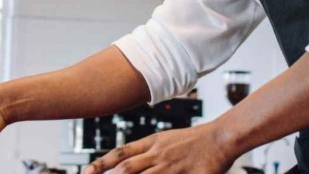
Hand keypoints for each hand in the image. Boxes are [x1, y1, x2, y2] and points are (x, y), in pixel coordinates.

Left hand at [84, 123, 238, 173]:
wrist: (221, 137)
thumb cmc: (197, 141)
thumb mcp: (170, 141)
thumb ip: (152, 152)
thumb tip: (132, 164)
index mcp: (153, 142)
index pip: (121, 152)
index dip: (102, 163)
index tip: (87, 171)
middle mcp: (157, 153)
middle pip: (125, 168)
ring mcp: (169, 165)